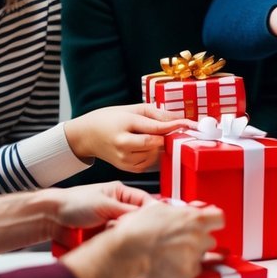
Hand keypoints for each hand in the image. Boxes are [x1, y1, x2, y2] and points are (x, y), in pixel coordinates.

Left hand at [47, 182, 150, 245]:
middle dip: (135, 225)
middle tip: (131, 229)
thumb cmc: (72, 203)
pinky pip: (115, 241)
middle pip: (136, 218)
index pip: (144, 200)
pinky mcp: (103, 235)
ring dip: (123, 235)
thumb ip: (126, 210)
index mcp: (119, 192)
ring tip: (115, 234)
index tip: (157, 220)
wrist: (50, 217)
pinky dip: (115, 243)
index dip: (151, 209)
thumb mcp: (103, 204)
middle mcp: (116, 206)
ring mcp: (110, 221)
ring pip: (126, 231)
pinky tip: (110, 243)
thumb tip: (146, 214)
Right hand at [63, 104, 188, 171]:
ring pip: (154, 154)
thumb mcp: (131, 108)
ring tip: (152, 136)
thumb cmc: (109, 119)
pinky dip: (153, 155)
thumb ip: (155, 112)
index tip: (190, 124)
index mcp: (124, 125)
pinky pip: (149, 163)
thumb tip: (178, 118)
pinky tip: (146, 146)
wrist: (87, 136)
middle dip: (167, 137)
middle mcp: (123, 144)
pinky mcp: (127, 168)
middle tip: (175, 131)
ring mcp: (124, 159)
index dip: (174, 126)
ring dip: (160, 146)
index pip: (155, 128)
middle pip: (155, 144)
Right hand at [109, 200, 225, 277]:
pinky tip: (170, 265)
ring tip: (172, 255)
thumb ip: (177, 211)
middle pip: (210, 240)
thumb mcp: (159, 209)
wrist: (126, 252)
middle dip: (199, 242)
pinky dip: (184, 270)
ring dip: (191, 256)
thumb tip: (181, 211)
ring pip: (202, 257)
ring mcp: (194, 256)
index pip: (219, 218)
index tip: (209, 225)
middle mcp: (198, 237)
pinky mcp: (187, 273)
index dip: (213, 222)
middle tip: (181, 243)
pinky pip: (193, 272)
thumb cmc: (137, 230)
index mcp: (193, 218)